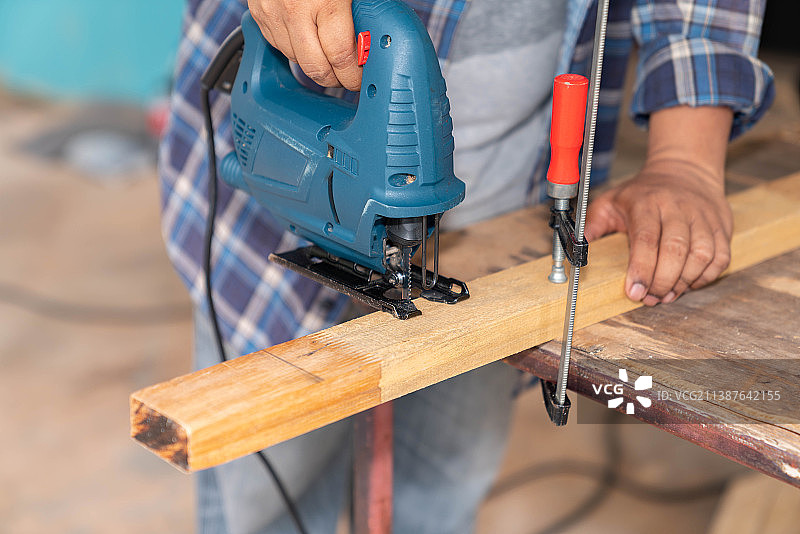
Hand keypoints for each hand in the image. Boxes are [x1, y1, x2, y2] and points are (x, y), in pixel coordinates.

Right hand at [248, 0, 361, 89]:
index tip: (360, 79)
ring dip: (314, 64)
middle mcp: (295, 11)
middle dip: (334, 79)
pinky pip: (278, 45)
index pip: (342, 58)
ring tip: (328, 56)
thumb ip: (358, 14)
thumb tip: (367, 41)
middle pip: (316, 69)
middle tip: (347, 77)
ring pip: (295, 60)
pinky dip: (294, 48)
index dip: (354, 76)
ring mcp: (272, 14)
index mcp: (325, 2)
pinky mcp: (258, 14)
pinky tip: (306, 40)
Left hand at [585, 161, 731, 305]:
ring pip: (702, 256)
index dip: (641, 269)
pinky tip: (688, 282)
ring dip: (685, 282)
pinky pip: (721, 257)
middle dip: (662, 282)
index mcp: (647, 203)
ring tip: (666, 294)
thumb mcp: (610, 200)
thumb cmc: (643, 192)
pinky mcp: (722, 226)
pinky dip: (706, 276)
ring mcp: (703, 217)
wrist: (685, 170)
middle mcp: (678, 208)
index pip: (646, 239)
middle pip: (676, 250)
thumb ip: (592, 224)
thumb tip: (577, 248)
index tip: (634, 292)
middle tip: (650, 298)